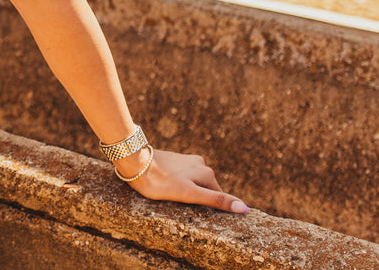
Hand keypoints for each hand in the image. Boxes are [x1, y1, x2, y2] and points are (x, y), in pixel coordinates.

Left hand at [118, 148, 249, 213]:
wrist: (135, 162)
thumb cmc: (160, 181)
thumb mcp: (190, 194)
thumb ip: (216, 200)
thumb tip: (244, 208)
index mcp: (207, 173)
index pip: (218, 197)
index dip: (214, 208)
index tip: (204, 218)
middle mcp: (200, 164)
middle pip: (206, 189)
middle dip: (199, 199)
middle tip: (184, 210)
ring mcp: (186, 160)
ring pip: (193, 182)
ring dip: (188, 191)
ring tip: (173, 198)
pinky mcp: (173, 160)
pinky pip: (182, 176)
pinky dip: (179, 184)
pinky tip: (167, 188)